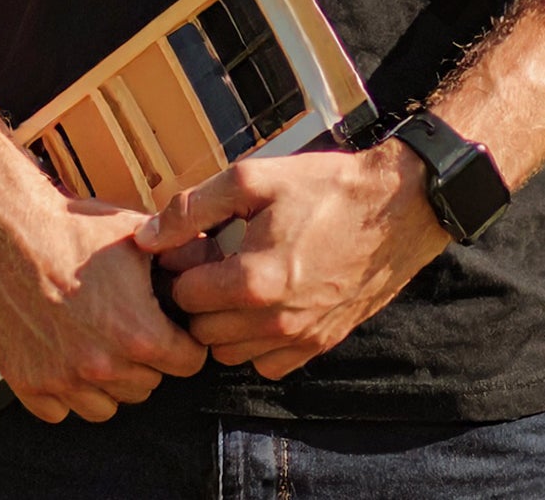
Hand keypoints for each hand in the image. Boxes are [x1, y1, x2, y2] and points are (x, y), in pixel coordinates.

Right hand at [0, 173, 207, 423]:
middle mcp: (103, 366)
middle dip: (146, 358)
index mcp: (139, 334)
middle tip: (128, 323)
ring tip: (97, 338)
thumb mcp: (137, 236)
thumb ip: (178, 258)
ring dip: (108, 379)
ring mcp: (64, 380)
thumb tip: (211, 264)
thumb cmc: (68, 229)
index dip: (185, 340)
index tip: (173, 328)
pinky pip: (62, 410)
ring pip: (109, 405)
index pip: (189, 363)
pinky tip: (65, 350)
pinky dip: (66, 389)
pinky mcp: (30, 385)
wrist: (5, 231)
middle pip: (149, 385)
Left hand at [133, 142, 448, 379]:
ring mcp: (299, 339)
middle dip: (198, 298)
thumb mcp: (254, 179)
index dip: (181, 267)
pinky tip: (264, 303)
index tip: (194, 246)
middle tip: (212, 262)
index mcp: (252, 281)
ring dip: (224, 323)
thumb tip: (147, 237)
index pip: (184, 296)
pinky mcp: (320, 345)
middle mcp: (274, 322)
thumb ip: (194, 208)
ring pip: (231, 354)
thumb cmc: (326, 188)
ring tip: (236, 281)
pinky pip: (267, 364)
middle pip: (202, 331)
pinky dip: (256, 342)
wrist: (397, 209)